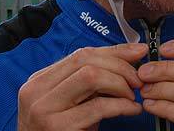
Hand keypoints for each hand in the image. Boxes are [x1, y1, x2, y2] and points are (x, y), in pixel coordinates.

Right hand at [18, 43, 147, 130]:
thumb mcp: (74, 103)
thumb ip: (92, 82)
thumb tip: (127, 59)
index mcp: (40, 80)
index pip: (81, 54)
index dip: (114, 51)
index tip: (137, 52)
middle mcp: (36, 90)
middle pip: (85, 60)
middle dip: (119, 66)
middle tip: (137, 79)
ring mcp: (44, 108)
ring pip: (90, 76)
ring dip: (119, 83)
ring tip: (131, 96)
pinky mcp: (57, 127)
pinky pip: (98, 106)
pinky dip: (121, 105)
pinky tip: (131, 109)